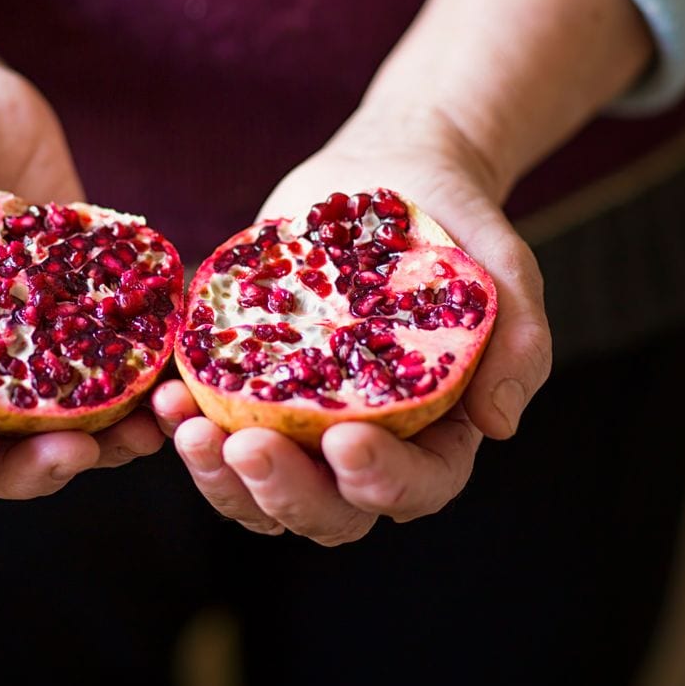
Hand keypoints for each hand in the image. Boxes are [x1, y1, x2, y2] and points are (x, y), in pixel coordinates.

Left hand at [154, 0, 649, 543]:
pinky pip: (213, 420)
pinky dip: (185, 419)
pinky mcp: (248, 380)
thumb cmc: (455, 229)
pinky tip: (165, 391)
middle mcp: (361, 442)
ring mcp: (297, 418)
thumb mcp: (503, 271)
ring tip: (188, 425)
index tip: (347, 439)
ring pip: (255, 484)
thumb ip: (518, 342)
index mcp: (432, 435)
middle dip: (282, 490)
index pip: (414, 486)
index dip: (381, 481)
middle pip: (324, 508)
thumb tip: (497, 426)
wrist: (389, 177)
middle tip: (245, 446)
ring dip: (217, 472)